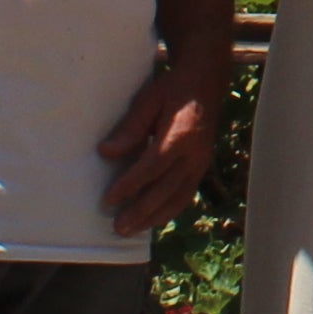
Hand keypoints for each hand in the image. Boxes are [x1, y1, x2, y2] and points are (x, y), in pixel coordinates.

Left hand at [96, 52, 224, 233]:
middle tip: (118, 227)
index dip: (130, 185)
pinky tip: (152, 219)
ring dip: (154, 217)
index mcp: (181, 135)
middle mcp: (195, 154)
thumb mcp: (149, 100)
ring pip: (178, 197)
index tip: (109, 199)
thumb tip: (106, 152)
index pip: (152, 166)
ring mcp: (201, 163)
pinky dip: (168, 210)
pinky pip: (186, 194)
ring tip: (131, 231)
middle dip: (140, 211)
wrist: (206, 82)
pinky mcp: (201, 167)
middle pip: (166, 189)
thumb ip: (130, 127)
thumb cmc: (173, 89)